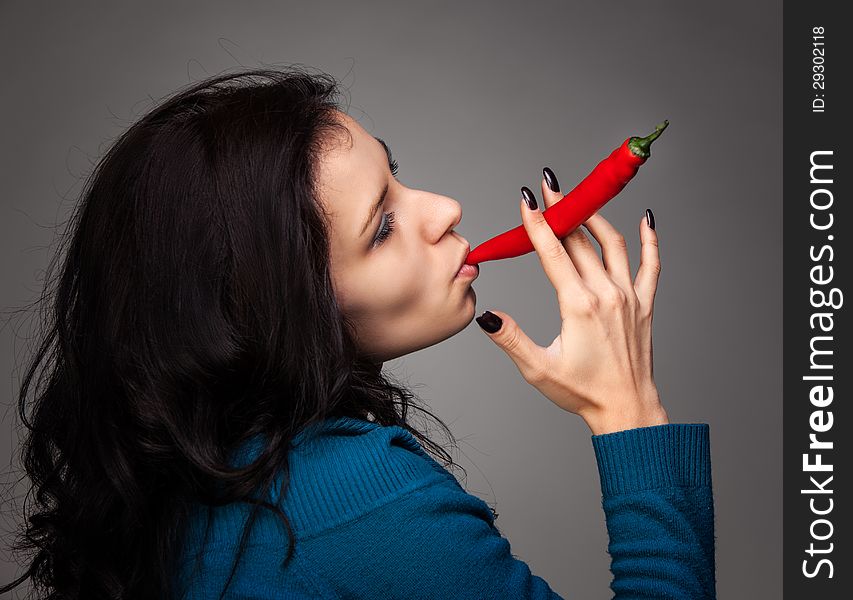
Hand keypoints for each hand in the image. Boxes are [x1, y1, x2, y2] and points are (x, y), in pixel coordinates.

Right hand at [477, 174, 668, 435]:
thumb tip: (488, 317)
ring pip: (612, 244)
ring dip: (594, 217)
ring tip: (580, 198)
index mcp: (579, 305)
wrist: (627, 409)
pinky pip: (651, 264)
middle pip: (580, 240)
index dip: (537, 224)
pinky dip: (649, 240)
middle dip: (561, 209)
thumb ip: (511, 338)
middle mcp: (606, 294)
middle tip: (547, 186)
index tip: (526, 200)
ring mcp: (629, 297)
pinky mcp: (644, 305)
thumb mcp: (538, 368)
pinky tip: (646, 220)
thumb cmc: (583, 392)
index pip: (553, 253)